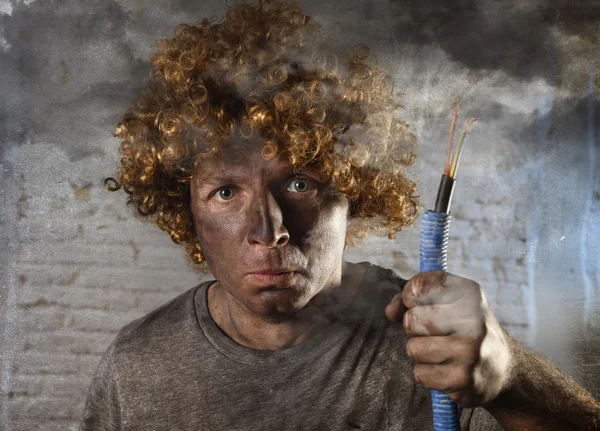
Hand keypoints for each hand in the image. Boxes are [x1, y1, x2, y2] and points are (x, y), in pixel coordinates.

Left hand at [385, 270, 512, 406]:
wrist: (502, 367)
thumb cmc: (461, 328)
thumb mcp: (442, 303)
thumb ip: (409, 300)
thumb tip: (391, 311)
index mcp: (467, 292)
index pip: (415, 288)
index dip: (410, 301)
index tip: (427, 308)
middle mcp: (473, 317)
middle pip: (411, 321)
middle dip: (415, 331)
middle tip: (438, 335)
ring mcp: (470, 349)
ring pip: (413, 349)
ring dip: (421, 354)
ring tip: (443, 352)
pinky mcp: (464, 378)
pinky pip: (420, 374)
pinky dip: (428, 374)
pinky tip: (447, 369)